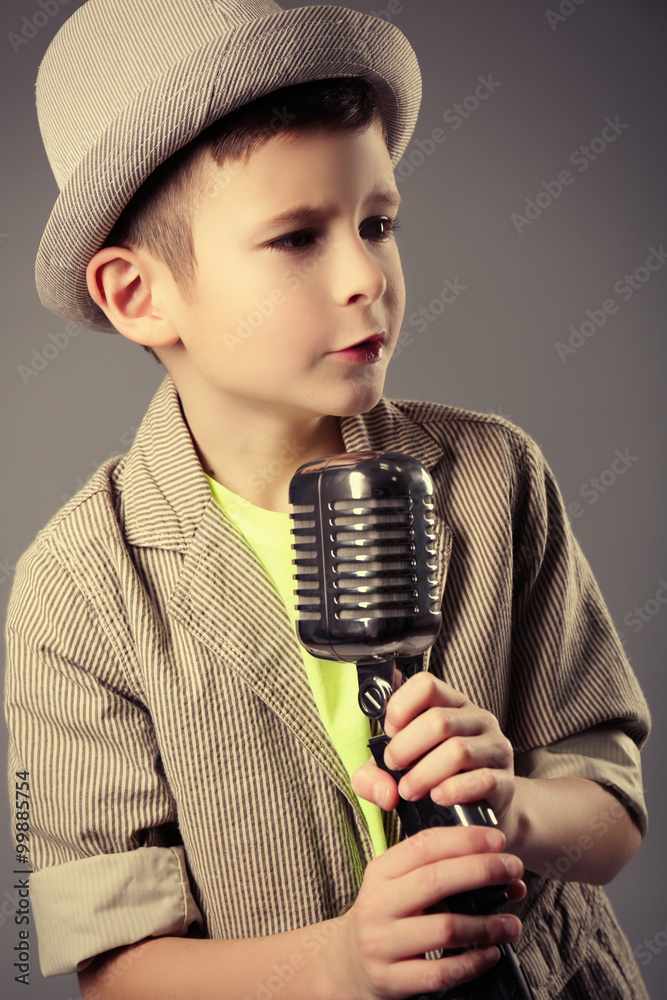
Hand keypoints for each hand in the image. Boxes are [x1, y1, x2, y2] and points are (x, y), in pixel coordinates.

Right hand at [335, 824, 525, 999]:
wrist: (348, 963)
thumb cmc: (387, 916)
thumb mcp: (399, 885)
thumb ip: (442, 871)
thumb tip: (503, 871)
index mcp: (380, 872)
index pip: (423, 845)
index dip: (464, 839)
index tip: (498, 838)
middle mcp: (377, 904)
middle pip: (436, 881)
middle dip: (482, 871)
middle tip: (514, 869)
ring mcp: (382, 944)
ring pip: (444, 929)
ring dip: (487, 925)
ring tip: (512, 923)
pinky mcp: (390, 979)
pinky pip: (440, 973)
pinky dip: (472, 963)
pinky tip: (491, 954)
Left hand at [352, 673, 517, 837]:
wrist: (484, 814)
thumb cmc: (437, 781)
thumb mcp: (400, 771)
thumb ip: (375, 775)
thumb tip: (384, 791)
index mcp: (451, 704)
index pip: (426, 684)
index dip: (400, 706)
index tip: (389, 732)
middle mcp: (477, 719)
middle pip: (438, 720)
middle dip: (406, 747)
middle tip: (394, 768)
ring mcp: (495, 748)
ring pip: (457, 750)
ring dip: (424, 775)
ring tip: (410, 791)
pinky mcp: (506, 781)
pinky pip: (482, 780)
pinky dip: (453, 791)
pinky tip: (438, 798)